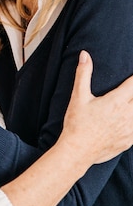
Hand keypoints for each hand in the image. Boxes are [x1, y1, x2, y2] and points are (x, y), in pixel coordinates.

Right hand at [61, 50, 132, 164]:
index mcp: (116, 102)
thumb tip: (85, 55)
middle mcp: (127, 115)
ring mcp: (130, 130)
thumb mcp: (78, 96)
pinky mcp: (128, 141)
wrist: (78, 151)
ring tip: (130, 104)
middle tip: (130, 90)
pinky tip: (130, 120)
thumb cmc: (77, 123)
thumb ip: (84, 73)